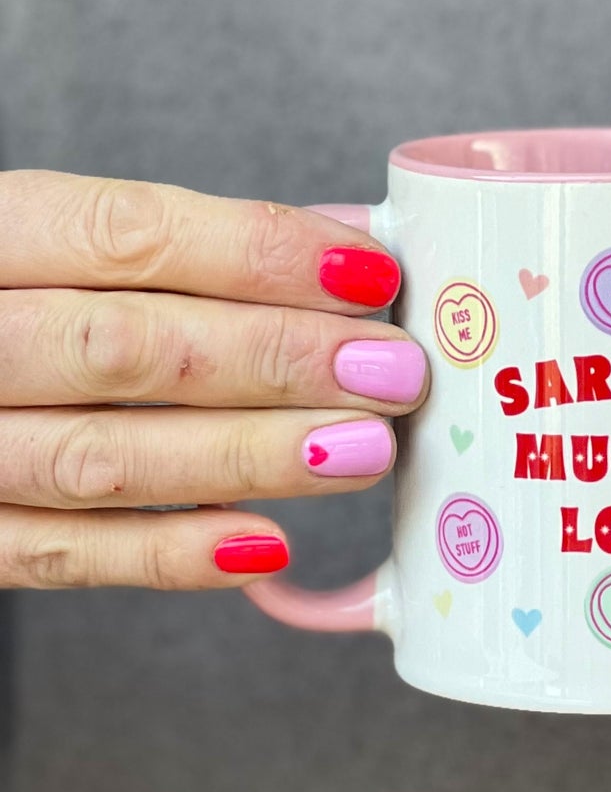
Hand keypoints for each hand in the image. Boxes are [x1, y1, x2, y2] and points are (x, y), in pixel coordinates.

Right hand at [0, 170, 427, 588]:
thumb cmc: (12, 302)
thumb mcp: (52, 242)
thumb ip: (176, 252)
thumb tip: (350, 253)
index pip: (127, 235)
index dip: (260, 253)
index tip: (369, 274)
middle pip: (128, 350)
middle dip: (279, 360)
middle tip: (391, 371)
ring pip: (106, 459)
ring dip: (252, 456)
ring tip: (364, 448)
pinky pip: (63, 556)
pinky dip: (171, 554)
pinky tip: (268, 544)